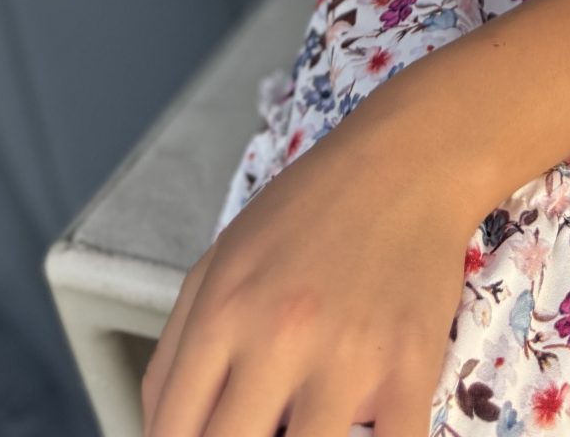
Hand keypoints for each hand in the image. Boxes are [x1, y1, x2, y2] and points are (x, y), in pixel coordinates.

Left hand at [141, 107, 474, 436]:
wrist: (408, 161)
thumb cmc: (308, 210)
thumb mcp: (218, 261)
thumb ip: (174, 353)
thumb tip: (158, 436)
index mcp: (223, 312)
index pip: (171, 433)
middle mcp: (277, 338)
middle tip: (258, 430)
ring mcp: (347, 357)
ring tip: (303, 429)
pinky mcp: (411, 367)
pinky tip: (364, 434)